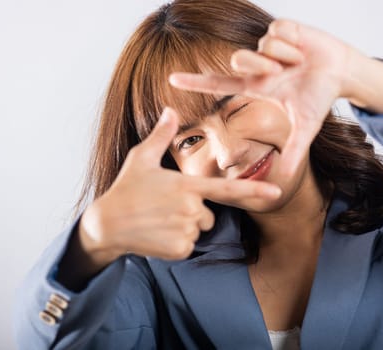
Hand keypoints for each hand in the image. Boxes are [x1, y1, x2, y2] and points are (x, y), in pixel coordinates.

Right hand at [79, 108, 281, 263]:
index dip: (254, 190)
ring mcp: (185, 230)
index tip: (276, 192)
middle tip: (165, 208)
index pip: (228, 189)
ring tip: (159, 220)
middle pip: (208, 214)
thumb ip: (161, 134)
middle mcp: (190, 208)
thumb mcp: (141, 158)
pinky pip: (187, 245)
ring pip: (198, 230)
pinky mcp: (179, 250)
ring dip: (184, 227)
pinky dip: (176, 242)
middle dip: (193, 212)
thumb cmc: (126, 188)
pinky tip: (157, 234)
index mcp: (187, 185)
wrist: (106, 224)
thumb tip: (170, 109)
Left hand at [169, 20, 356, 176]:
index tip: (171, 80)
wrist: (342, 73)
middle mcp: (258, 65)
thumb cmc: (320, 98)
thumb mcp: (306, 127)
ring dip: (283, 57)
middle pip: (238, 60)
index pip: (219, 84)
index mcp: (257, 86)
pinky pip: (277, 32)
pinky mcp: (282, 28)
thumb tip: (286, 178)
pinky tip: (303, 49)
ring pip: (261, 46)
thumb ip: (294, 151)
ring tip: (299, 63)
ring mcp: (268, 46)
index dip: (196, 82)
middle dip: (258, 65)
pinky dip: (293, 43)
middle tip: (279, 72)